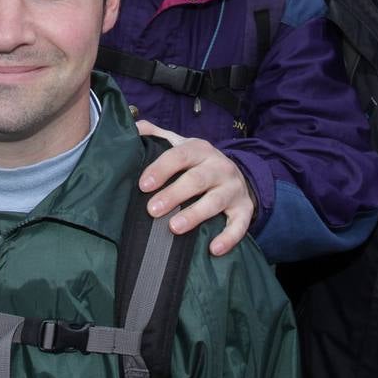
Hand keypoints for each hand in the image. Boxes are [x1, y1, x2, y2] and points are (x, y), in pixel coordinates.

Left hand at [136, 121, 255, 256]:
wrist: (237, 175)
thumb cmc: (198, 163)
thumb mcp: (180, 145)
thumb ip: (156, 136)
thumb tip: (132, 128)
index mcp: (200, 149)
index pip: (179, 155)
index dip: (161, 169)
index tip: (143, 185)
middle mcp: (219, 167)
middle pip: (197, 179)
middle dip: (174, 194)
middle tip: (152, 210)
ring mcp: (233, 189)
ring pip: (215, 201)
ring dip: (195, 215)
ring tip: (174, 227)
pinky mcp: (244, 209)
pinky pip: (239, 225)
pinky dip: (229, 237)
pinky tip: (214, 249)